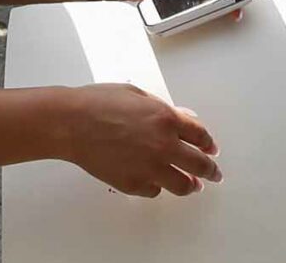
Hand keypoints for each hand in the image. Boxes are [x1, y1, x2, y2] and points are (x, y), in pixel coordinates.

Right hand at [61, 83, 220, 197]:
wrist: (71, 123)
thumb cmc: (97, 103)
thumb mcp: (136, 95)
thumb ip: (164, 109)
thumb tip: (184, 118)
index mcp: (166, 119)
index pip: (200, 136)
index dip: (209, 144)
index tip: (212, 149)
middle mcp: (164, 146)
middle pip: (199, 164)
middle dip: (210, 170)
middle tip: (214, 173)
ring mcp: (150, 168)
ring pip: (182, 185)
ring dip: (190, 185)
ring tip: (193, 186)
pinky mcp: (134, 184)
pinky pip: (155, 191)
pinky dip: (157, 186)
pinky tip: (156, 182)